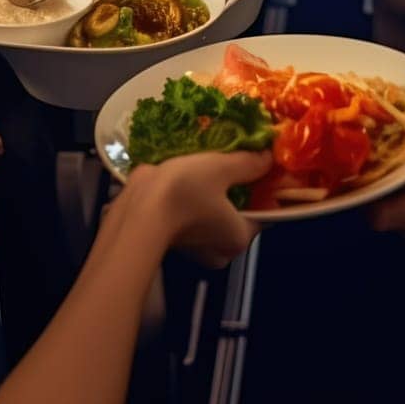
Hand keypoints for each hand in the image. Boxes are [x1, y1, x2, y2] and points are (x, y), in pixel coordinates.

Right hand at [122, 150, 272, 268]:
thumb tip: (268, 157)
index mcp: (240, 238)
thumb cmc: (185, 192)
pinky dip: (196, 195)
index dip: (266, 186)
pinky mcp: (177, 237)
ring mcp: (197, 246)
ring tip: (213, 158)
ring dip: (214, 189)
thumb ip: (248, 163)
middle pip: (240, 212)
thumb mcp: (221, 168)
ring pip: (216, 211)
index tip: (263, 162)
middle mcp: (221, 249)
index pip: (265, 212)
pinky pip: (196, 212)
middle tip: (238, 154)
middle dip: (238, 186)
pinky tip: (193, 171)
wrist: (137, 210)